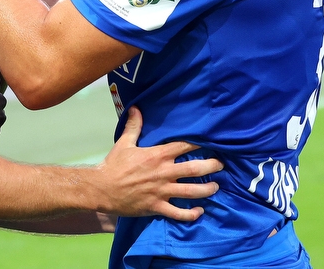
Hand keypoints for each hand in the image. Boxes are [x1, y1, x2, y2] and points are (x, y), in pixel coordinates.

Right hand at [94, 108, 221, 221]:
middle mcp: (163, 173)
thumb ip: (134, 126)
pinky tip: (199, 212)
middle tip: (222, 165)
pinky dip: (191, 214)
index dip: (199, 143)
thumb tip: (135, 108)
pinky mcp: (157, 207)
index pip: (184, 146)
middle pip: (194, 169)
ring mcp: (161, 191)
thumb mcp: (124, 143)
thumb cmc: (113, 165)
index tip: (212, 141)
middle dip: (211, 166)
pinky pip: (178, 213)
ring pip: (191, 192)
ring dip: (207, 190)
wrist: (101, 188)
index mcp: (157, 155)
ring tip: (216, 187)